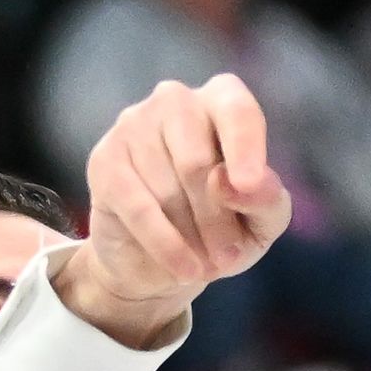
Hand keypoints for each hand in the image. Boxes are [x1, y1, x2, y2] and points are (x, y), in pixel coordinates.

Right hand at [56, 72, 288, 347]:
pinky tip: (184, 269)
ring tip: (204, 260)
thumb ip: (267, 199)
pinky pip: (138, 207)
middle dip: (217, 219)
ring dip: (192, 237)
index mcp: (221, 101)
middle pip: (197, 163)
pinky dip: (166, 245)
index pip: (236, 111)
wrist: (162, 259)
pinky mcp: (104, 160)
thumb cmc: (222, 226)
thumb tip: (243, 184)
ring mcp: (133, 125)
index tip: (250, 186)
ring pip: (167, 190)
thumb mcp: (261, 221)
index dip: (245, 147)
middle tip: (228, 257)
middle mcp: (175, 100)